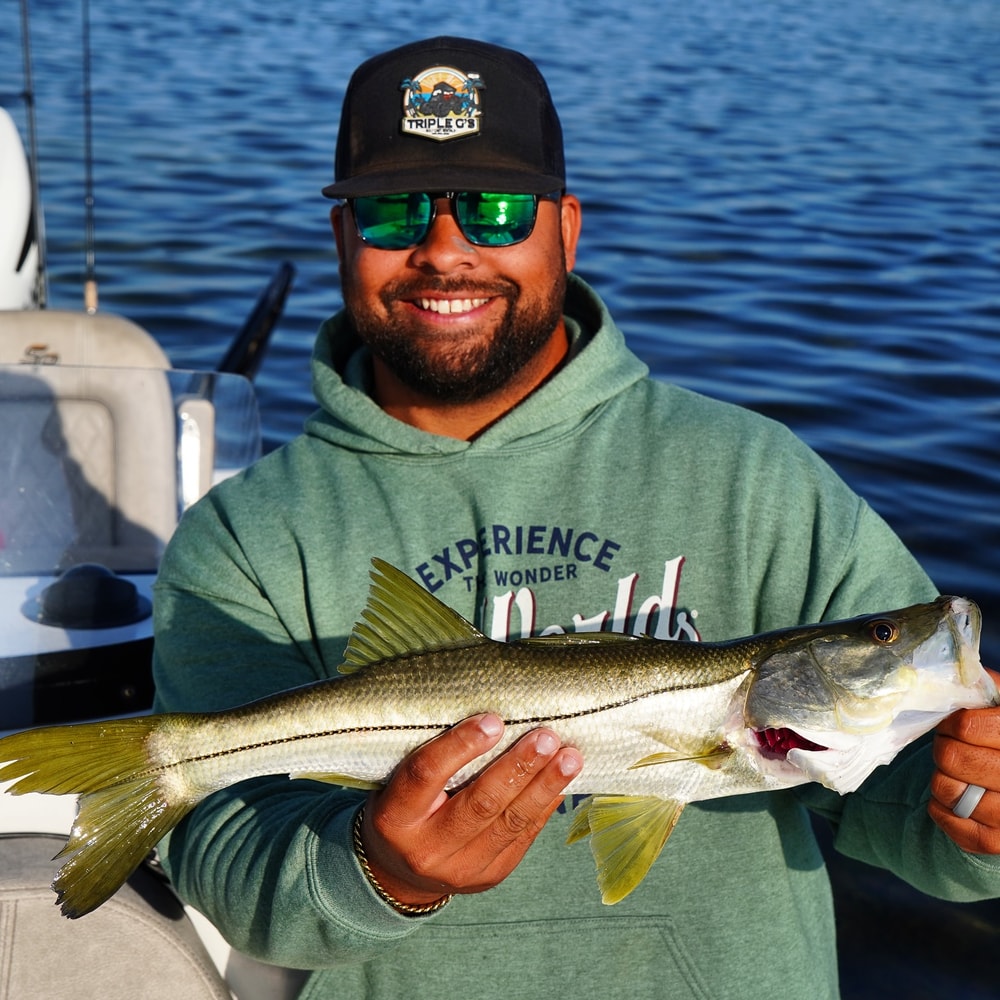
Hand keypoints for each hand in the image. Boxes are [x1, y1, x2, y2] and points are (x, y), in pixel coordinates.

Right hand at [357, 713, 582, 906]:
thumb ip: (434, 757)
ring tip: (570, 757)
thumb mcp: (398, 783)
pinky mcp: (491, 876)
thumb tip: (492, 717)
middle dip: (518, 767)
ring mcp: (462, 869)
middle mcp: (427, 849)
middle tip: (546, 736)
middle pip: (480, 803)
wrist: (401, 873)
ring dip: (545, 786)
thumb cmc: (404, 808)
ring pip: (510, 823)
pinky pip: (524, 836)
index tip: (494, 719)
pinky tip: (563, 781)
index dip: (461, 745)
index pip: (426, 775)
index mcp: (394, 817)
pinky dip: (546, 804)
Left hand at [928, 669, 999, 853]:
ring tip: (960, 773)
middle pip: (951, 758)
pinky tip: (959, 795)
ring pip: (945, 788)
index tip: (957, 725)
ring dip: (942, 777)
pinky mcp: (997, 842)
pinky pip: (944, 817)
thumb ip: (984, 687)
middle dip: (945, 748)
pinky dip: (940, 804)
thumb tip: (958, 671)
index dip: (953, 723)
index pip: (967, 728)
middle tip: (954, 748)